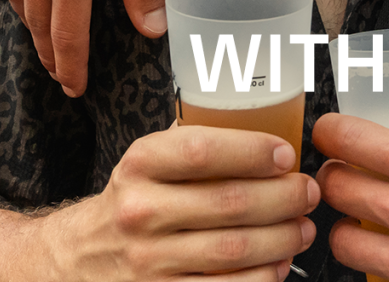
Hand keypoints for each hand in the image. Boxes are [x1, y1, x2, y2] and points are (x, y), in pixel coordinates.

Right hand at [49, 125, 317, 280]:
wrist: (79, 260)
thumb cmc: (133, 200)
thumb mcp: (149, 160)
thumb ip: (194, 139)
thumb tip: (266, 122)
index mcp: (140, 164)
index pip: (203, 151)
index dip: (253, 152)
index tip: (287, 156)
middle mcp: (139, 212)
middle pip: (230, 204)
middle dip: (284, 198)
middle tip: (309, 192)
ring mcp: (147, 263)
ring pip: (235, 251)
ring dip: (283, 239)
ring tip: (303, 227)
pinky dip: (262, 278)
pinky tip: (279, 264)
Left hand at [314, 115, 388, 281]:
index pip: (349, 138)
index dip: (329, 131)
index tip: (330, 131)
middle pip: (333, 186)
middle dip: (333, 176)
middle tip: (344, 172)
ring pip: (340, 239)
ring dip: (345, 225)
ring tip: (361, 220)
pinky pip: (371, 278)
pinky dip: (373, 268)